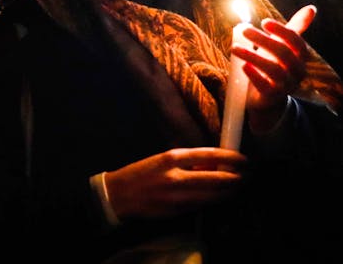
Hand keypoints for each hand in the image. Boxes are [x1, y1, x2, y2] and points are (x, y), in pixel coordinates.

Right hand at [104, 147, 245, 220]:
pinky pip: (202, 205)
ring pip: (213, 195)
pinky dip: (214, 201)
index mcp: (171, 158)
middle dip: (237, 178)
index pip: (209, 155)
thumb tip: (212, 164)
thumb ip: (186, 162)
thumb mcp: (161, 160)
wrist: (118, 195)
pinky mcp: (177, 211)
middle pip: (217, 178)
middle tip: (248, 175)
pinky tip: (220, 197)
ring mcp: (177, 196)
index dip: (230, 157)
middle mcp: (176, 176)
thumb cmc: (140, 174)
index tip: (243, 159)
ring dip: (229, 192)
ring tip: (238, 187)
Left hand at [233, 5, 313, 131]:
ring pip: (273, 69)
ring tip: (234, 48)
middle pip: (283, 53)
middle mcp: (296, 70)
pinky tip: (243, 66)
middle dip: (263, 40)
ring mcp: (286, 84)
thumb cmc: (276, 64)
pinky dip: (254, 75)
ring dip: (253, 56)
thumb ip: (294, 28)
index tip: (264, 21)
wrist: (270, 97)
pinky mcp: (273, 96)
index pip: (296, 41)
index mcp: (300, 56)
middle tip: (244, 30)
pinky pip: (265, 86)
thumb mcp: (284, 46)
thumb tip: (311, 8)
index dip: (282, 30)